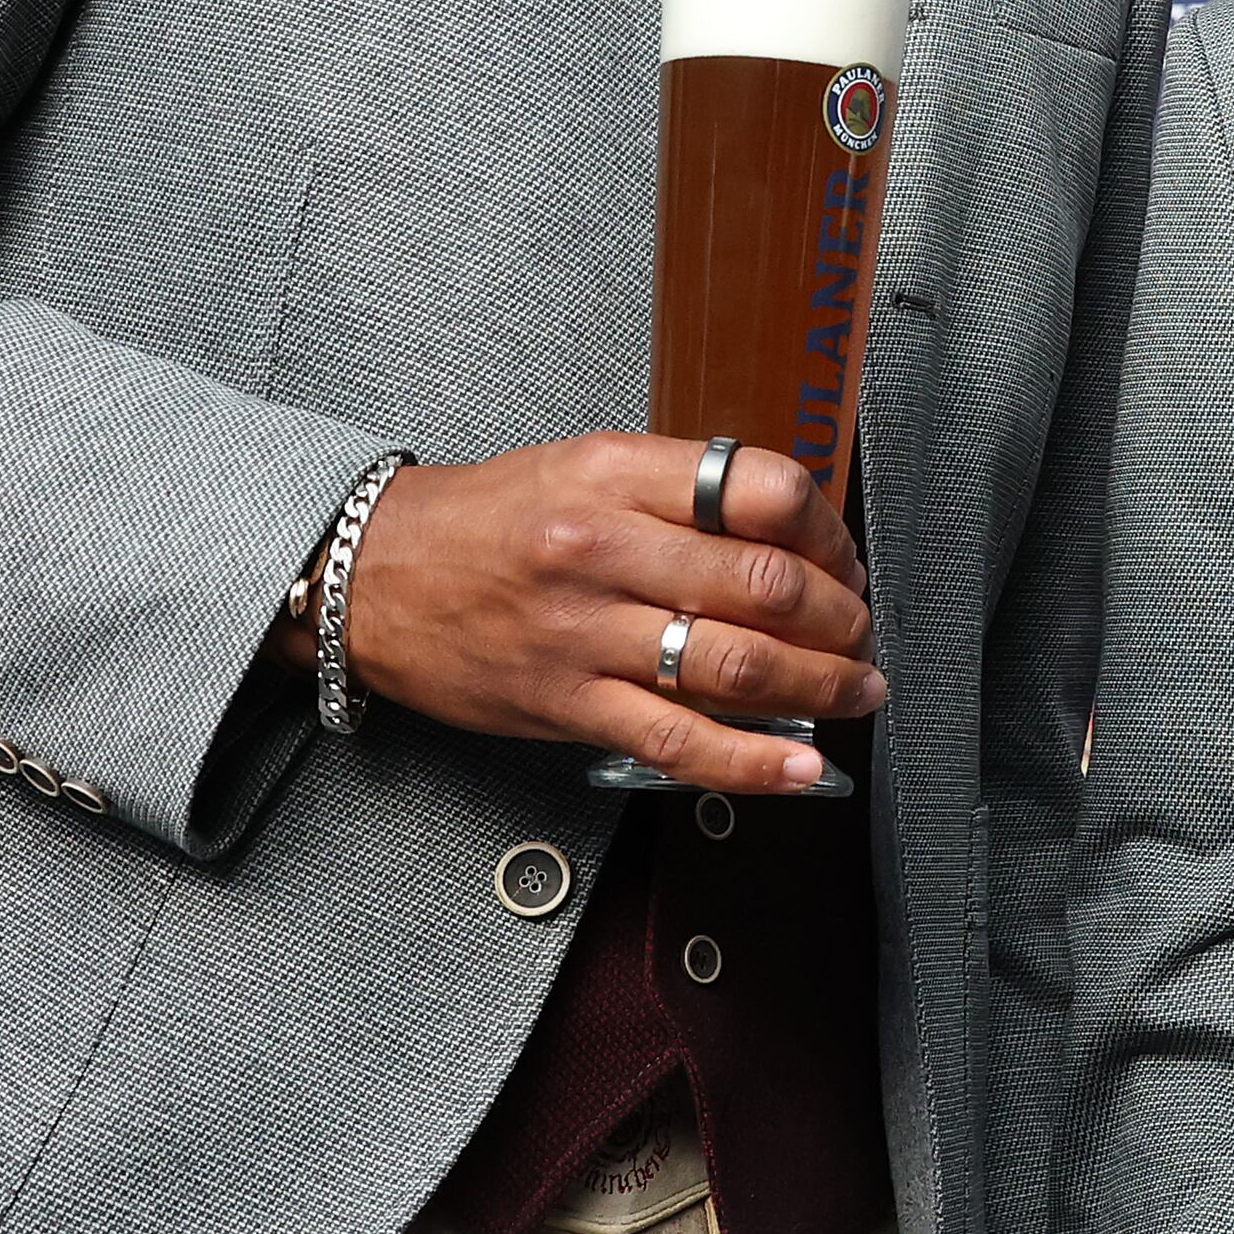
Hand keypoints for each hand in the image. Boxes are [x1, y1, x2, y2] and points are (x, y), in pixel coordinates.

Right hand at [312, 433, 880, 792]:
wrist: (372, 574)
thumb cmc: (489, 519)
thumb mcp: (586, 465)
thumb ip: (679, 491)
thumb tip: (786, 530)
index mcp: (618, 474)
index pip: (762, 490)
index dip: (828, 531)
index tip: (844, 559)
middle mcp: (605, 547)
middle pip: (765, 582)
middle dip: (841, 617)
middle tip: (861, 632)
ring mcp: (585, 632)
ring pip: (735, 664)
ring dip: (820, 685)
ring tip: (855, 690)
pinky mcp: (566, 704)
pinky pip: (676, 739)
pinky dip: (752, 760)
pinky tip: (802, 767)